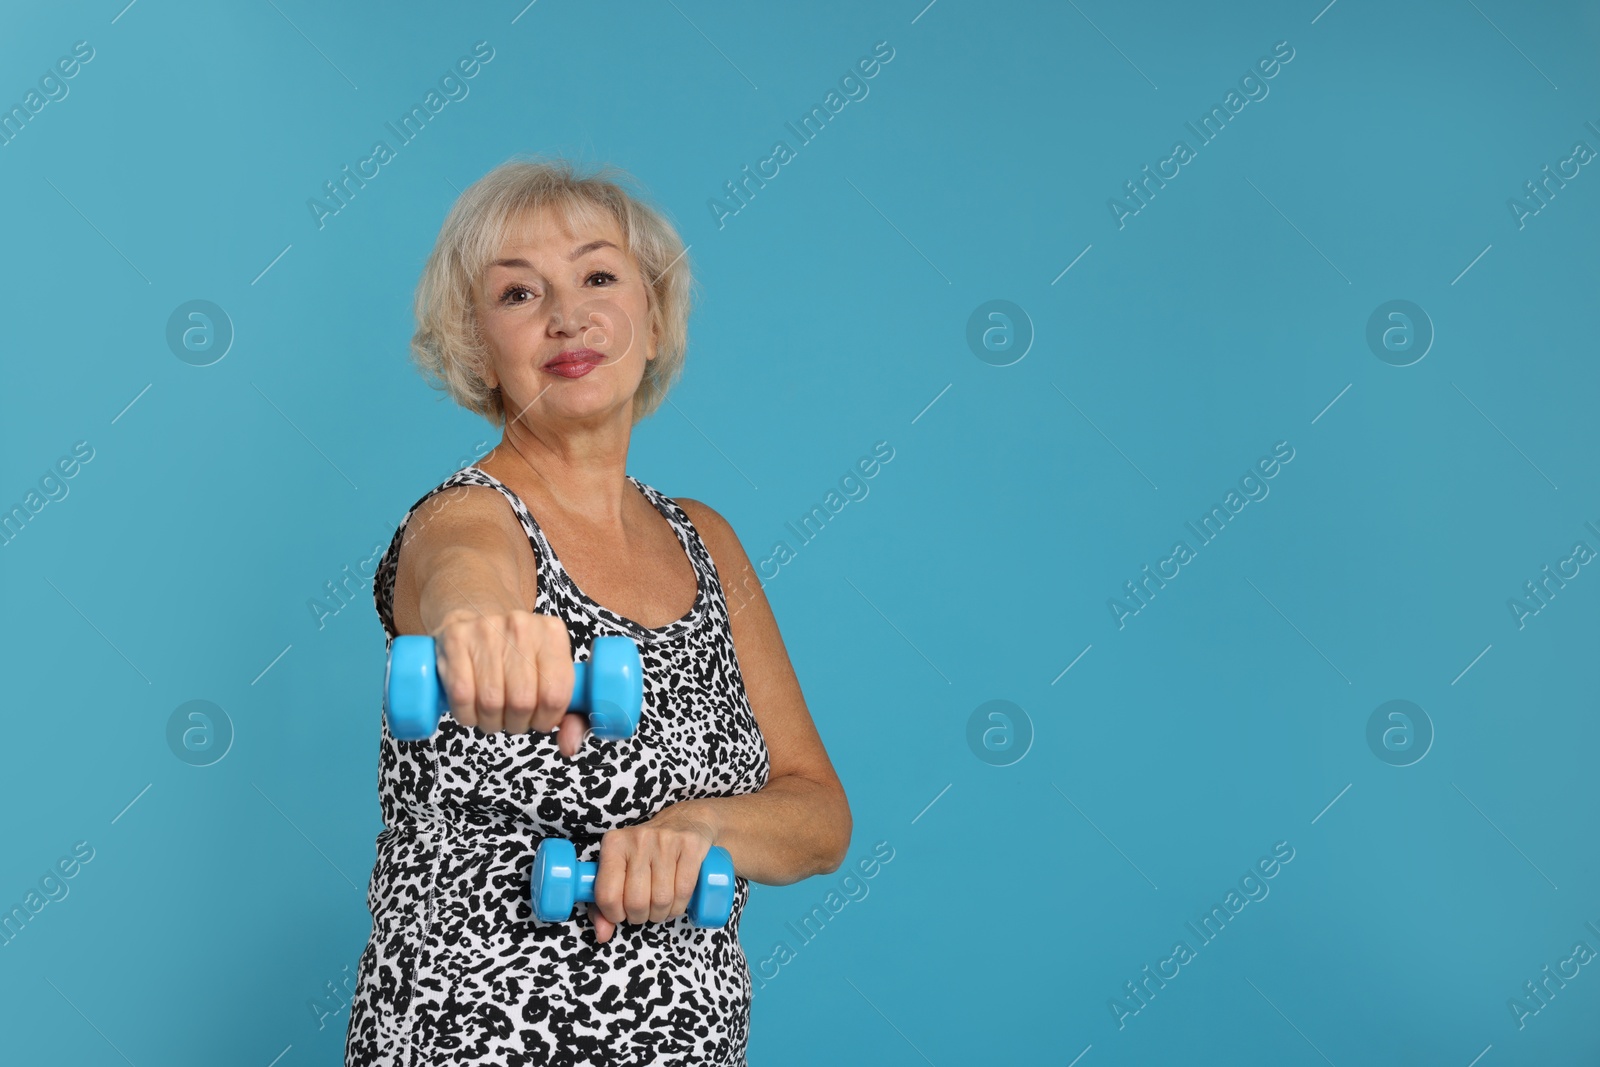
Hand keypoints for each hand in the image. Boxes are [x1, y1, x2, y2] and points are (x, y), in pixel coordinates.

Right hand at [432, 609, 587, 757]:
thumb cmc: (516, 654)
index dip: (546, 720)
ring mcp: (486, 630)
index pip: (556, 694)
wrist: (474, 615)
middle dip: (517, 724)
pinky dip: (467, 716)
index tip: (538, 721)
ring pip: (491, 702)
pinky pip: (462, 696)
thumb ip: (569, 713)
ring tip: (492, 715)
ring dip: (491, 722)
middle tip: (512, 720)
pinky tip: (472, 710)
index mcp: (552, 633)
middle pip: (523, 701)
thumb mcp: (548, 672)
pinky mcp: (455, 640)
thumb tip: (570, 746)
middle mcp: (521, 626)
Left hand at [588, 802, 720, 944]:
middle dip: (640, 917)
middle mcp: (638, 839)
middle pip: (636, 901)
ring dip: (661, 914)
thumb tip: (602, 935)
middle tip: (644, 911)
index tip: (622, 913)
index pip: (607, 894)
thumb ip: (603, 904)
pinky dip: (679, 907)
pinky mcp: (690, 845)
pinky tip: (676, 903)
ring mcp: (666, 840)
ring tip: (660, 907)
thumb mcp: (620, 869)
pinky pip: (683, 891)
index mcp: (614, 843)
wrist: (686, 820)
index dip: (614, 914)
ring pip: (661, 900)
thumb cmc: (647, 852)